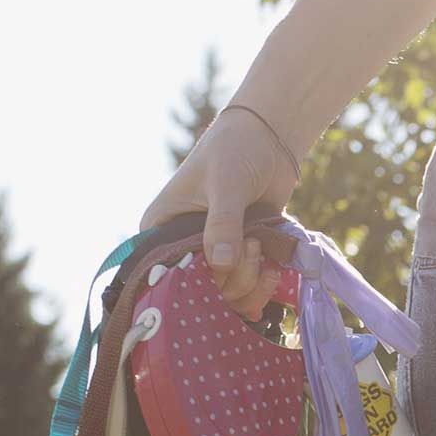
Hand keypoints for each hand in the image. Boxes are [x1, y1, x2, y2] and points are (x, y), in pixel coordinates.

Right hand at [139, 103, 305, 311]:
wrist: (270, 141)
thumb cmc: (235, 150)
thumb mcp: (225, 184)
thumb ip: (223, 223)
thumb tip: (222, 264)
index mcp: (161, 229)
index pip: (163, 273)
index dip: (190, 282)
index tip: (218, 267)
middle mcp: (183, 249)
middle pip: (200, 289)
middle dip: (230, 277)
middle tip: (250, 245)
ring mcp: (214, 256)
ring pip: (227, 294)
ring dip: (249, 280)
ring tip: (259, 245)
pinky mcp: (241, 259)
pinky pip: (249, 288)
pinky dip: (263, 284)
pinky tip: (274, 265)